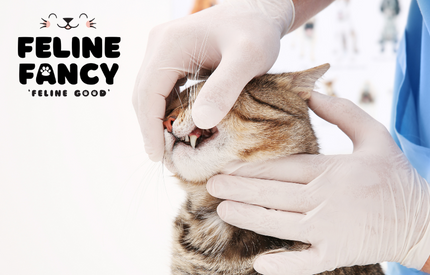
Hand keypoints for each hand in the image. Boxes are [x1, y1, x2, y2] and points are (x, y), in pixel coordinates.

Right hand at [133, 0, 293, 160]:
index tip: (158, 156)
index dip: (149, 127)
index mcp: (170, 44)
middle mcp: (160, 45)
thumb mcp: (248, 58)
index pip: (148, 93)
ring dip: (158, 120)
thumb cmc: (257, 31)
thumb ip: (226, 87)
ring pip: (151, 92)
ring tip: (172, 149)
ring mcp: (165, 50)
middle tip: (164, 159)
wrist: (260, 11)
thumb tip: (202, 122)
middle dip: (151, 128)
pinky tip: (182, 127)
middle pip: (144, 94)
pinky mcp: (174, 56)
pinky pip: (164, 87)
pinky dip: (169, 109)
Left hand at [206, 92, 429, 274]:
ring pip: (280, 224)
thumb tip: (311, 92)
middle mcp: (327, 201)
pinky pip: (305, 262)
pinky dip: (283, 264)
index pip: (284, 168)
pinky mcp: (337, 255)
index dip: (253, 167)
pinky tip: (260, 263)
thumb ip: (343, 112)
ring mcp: (331, 231)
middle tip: (212, 186)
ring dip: (250, 217)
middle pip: (274, 195)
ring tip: (225, 210)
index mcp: (334, 171)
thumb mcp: (375, 135)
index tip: (227, 165)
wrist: (421, 220)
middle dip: (240, 189)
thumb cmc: (395, 175)